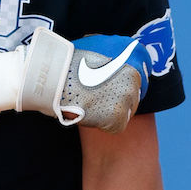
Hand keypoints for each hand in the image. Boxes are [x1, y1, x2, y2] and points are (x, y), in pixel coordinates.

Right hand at [23, 28, 150, 132]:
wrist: (56, 78)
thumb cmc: (72, 68)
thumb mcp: (97, 60)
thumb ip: (110, 69)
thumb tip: (113, 70)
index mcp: (130, 72)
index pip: (134, 89)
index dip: (119, 93)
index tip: (106, 94)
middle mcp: (132, 86)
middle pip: (131, 103)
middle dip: (117, 105)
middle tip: (98, 104)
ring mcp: (125, 102)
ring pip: (124, 116)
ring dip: (111, 115)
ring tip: (93, 110)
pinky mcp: (116, 118)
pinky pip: (116, 128)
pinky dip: (105, 126)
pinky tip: (92, 117)